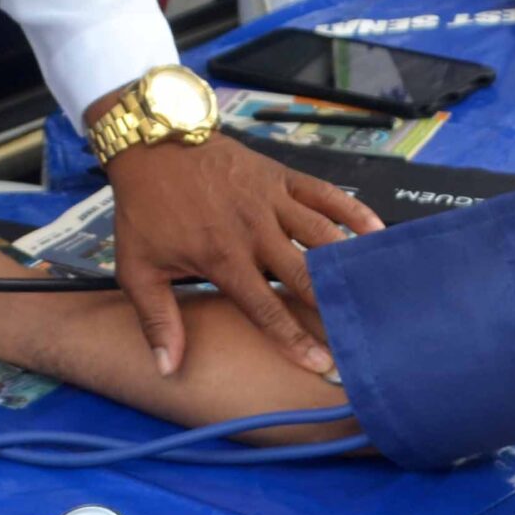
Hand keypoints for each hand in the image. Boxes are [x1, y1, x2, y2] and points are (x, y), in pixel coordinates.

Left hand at [103, 134, 378, 375]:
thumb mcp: (138, 269)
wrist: (151, 145)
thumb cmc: (146, 210)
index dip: (295, 339)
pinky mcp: (281, 176)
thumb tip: (167, 369)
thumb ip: (157, 321)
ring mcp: (271, 200)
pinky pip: (324, 193)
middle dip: (332, 306)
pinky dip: (352, 210)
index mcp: (223, 258)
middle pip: (305, 275)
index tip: (322, 363)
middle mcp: (254, 231)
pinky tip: (376, 231)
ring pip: (322, 234)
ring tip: (375, 287)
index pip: (266, 308)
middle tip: (360, 331)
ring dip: (348, 261)